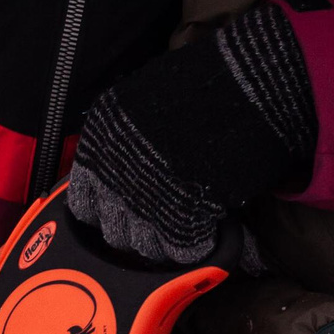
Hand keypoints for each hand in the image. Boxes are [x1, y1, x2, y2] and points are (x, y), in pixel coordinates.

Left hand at [65, 1, 315, 262]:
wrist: (249, 84)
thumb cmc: (206, 83)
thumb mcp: (147, 103)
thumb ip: (132, 143)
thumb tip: (134, 175)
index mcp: (99, 143)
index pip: (84, 202)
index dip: (111, 209)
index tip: (128, 211)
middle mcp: (112, 176)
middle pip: (114, 231)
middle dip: (139, 230)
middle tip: (167, 221)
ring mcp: (142, 202)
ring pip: (146, 248)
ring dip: (169, 241)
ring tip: (194, 226)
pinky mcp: (178, 221)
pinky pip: (183, 251)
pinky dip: (201, 246)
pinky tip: (214, 229)